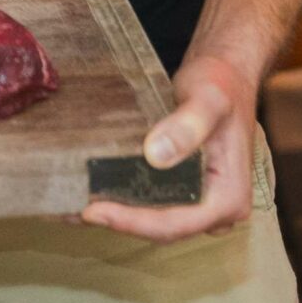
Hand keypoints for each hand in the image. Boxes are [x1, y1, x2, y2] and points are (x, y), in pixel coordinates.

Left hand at [77, 51, 256, 241]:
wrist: (226, 75)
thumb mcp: (209, 99)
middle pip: (162, 227)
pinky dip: (124, 199)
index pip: (176, 223)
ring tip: (72, 204)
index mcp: (229, 198)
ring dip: (117, 213)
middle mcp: (217, 210)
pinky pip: (153, 202)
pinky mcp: (185, 191)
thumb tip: (157, 154)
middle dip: (118, 220)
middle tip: (72, 208)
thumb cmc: (222, 84)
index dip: (133, 222)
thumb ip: (188, 125)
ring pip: (155, 219)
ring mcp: (201, 203)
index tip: (94, 211)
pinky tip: (91, 191)